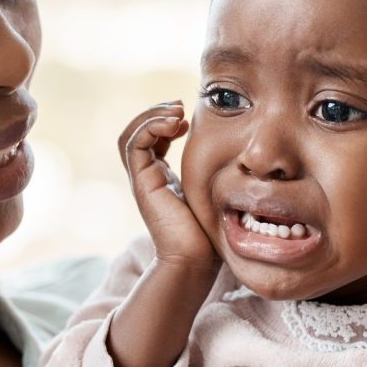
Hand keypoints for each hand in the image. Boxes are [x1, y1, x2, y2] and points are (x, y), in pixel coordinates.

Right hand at [119, 101, 217, 272]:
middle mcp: (147, 178)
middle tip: (179, 106)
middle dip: (156, 113)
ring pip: (130, 135)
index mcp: (160, 179)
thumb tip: (235, 155)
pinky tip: (175, 124)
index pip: (151, 139)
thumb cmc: (210, 235)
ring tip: (176, 111)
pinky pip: (135, 144)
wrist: (196, 261)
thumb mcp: (213, 194)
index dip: (165, 122)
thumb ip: (214, 175)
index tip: (188, 118)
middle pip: (135, 133)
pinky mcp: (142, 182)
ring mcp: (142, 180)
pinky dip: (151, 127)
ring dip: (151, 116)